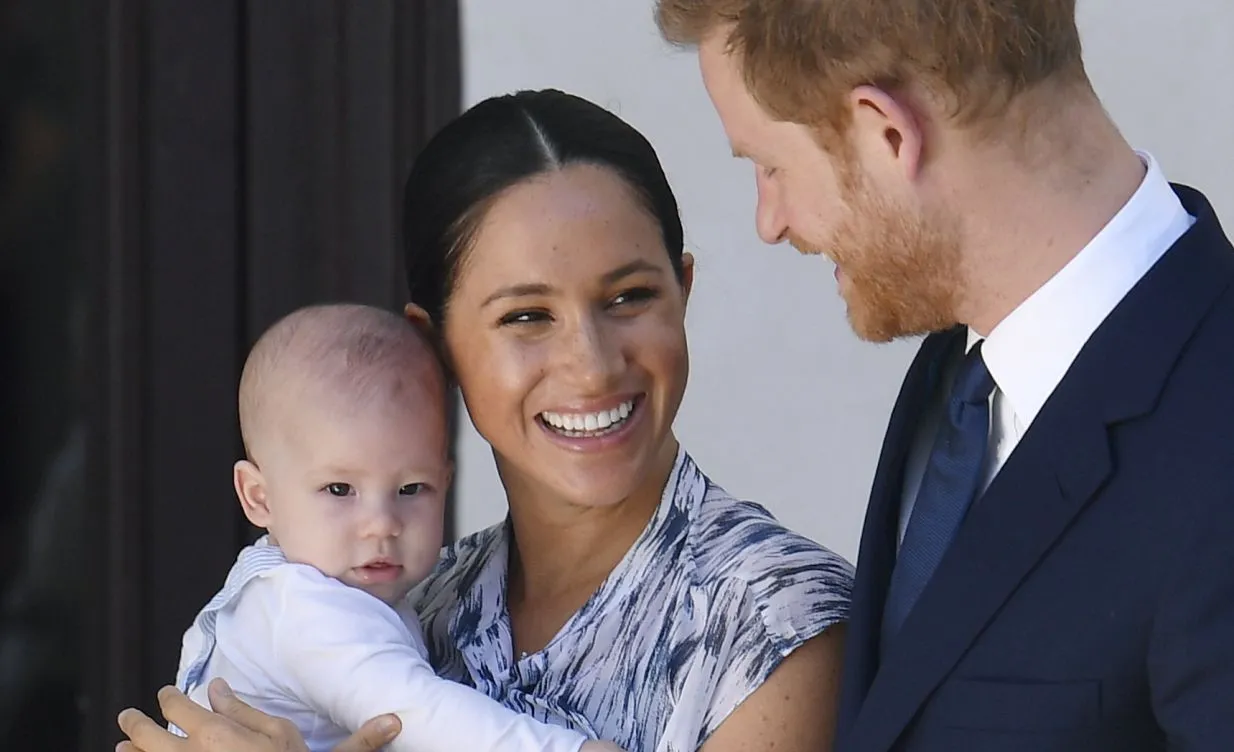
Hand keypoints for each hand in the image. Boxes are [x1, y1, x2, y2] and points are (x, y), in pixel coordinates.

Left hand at [116, 678, 400, 751]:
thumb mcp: (278, 732)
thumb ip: (243, 709)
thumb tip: (217, 688)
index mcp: (215, 734)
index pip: (176, 707)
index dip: (167, 697)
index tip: (165, 694)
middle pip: (146, 736)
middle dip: (134, 723)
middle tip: (127, 717)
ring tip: (122, 747)